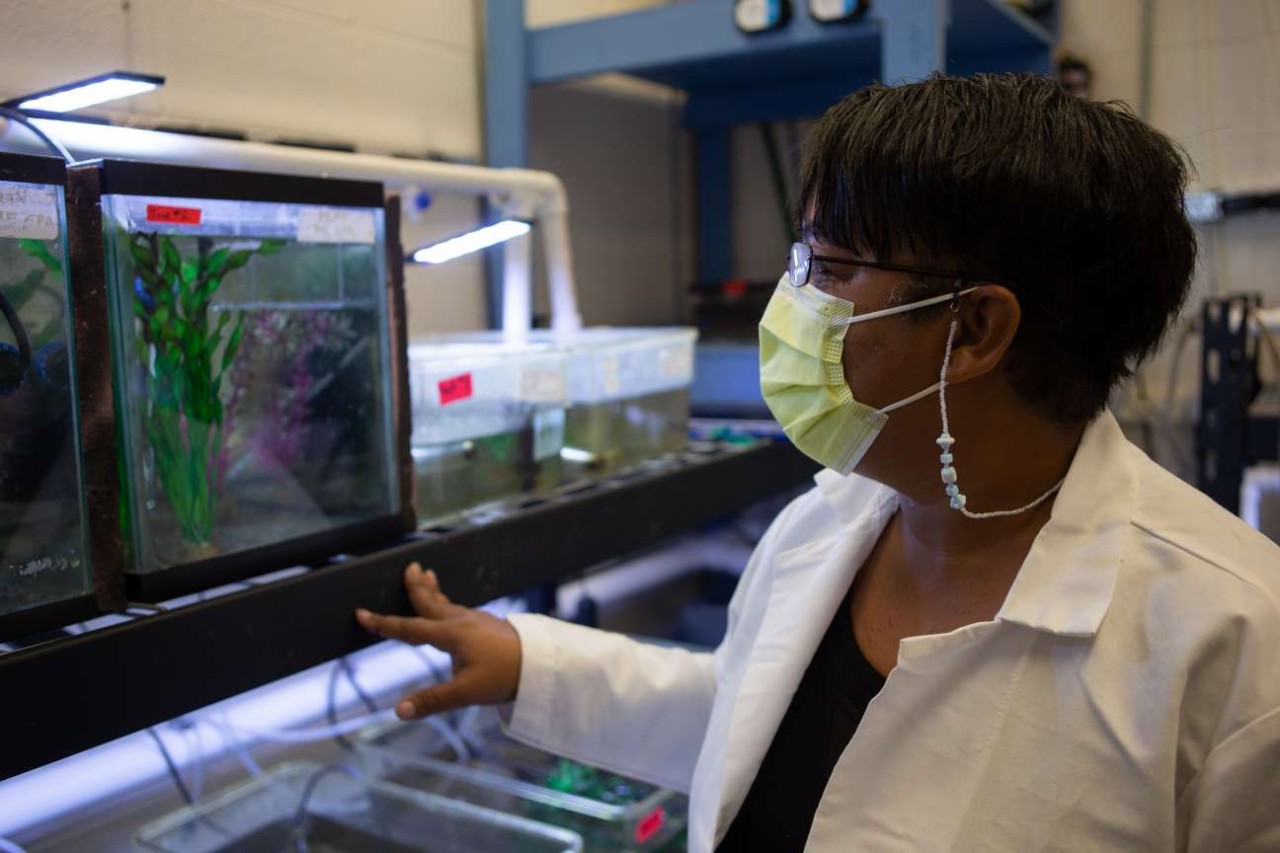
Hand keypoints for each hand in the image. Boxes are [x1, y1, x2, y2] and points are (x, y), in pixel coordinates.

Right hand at [355, 563, 521, 719]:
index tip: (361, 613)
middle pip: (432, 603)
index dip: (384, 623)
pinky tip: (454, 610)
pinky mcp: (489, 626)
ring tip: (427, 577)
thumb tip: (398, 711)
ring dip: (434, 592)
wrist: (541, 664)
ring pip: (448, 604)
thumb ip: (432, 700)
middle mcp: (462, 622)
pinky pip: (461, 610)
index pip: (410, 629)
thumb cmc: (504, 677)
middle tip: (409, 567)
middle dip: (417, 588)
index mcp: (451, 635)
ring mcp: (477, 621)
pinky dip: (450, 604)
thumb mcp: (466, 693)